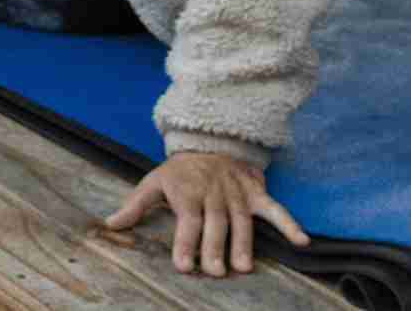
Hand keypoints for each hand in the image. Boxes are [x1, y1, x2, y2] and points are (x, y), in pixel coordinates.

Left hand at [105, 152, 307, 276]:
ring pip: (242, 220)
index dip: (185, 241)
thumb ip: (135, 205)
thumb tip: (109, 224)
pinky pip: (274, 207)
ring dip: (244, 242)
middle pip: (216, 222)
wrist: (210, 139)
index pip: (187, 218)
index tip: (183, 264)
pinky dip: (289, 223)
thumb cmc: (181, 170)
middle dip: (215, 246)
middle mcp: (214, 192)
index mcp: (188, 191)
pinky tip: (302, 241)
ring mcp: (237, 192)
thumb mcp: (154, 181)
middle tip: (216, 271)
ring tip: (242, 267)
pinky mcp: (256, 192)